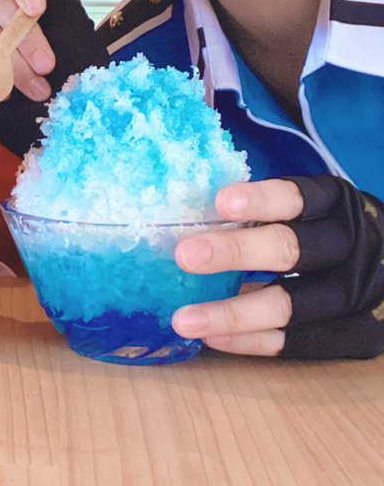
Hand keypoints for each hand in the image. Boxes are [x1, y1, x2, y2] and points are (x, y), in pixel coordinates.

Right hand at [0, 0, 74, 100]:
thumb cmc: (81, 78)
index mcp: (38, 2)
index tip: (38, 8)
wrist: (75, 127)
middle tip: (47, 64)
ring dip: (15, 66)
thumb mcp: (77, 33)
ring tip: (41, 91)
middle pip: (1, 6)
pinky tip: (11, 94)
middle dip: (26, 36)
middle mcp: (12, 18)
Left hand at [172, 176, 383, 359]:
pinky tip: (214, 338)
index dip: (260, 201)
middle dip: (234, 251)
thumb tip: (188, 214)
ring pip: (290, 305)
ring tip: (184, 319)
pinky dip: (253, 341)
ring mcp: (356, 295)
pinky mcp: (357, 335)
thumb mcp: (311, 207)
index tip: (220, 202)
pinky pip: (298, 342)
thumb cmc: (328, 228)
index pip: (298, 198)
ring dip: (231, 312)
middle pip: (289, 249)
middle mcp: (349, 246)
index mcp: (335, 204)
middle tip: (184, 254)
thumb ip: (264, 210)